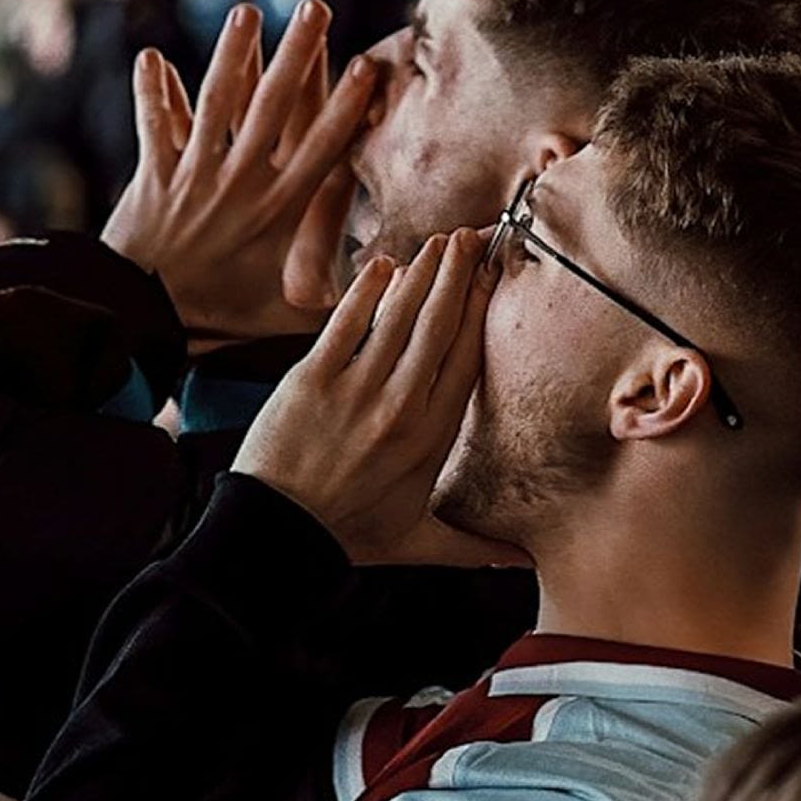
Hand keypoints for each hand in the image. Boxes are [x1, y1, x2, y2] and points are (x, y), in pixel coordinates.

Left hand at [103, 0, 374, 345]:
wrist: (146, 324)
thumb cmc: (223, 323)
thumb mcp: (291, 317)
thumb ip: (341, 298)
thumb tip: (398, 289)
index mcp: (279, 211)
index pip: (321, 146)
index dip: (345, 104)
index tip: (367, 64)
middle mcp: (241, 183)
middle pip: (274, 106)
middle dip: (298, 53)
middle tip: (316, 7)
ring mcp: (196, 175)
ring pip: (217, 103)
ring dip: (233, 55)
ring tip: (247, 12)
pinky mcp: (154, 177)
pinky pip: (155, 126)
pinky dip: (152, 93)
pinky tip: (150, 57)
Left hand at [235, 230, 524, 565]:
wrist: (275, 536)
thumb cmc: (347, 537)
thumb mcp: (418, 542)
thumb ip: (476, 548)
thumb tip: (524, 562)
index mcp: (431, 438)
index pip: (467, 359)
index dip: (482, 311)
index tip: (493, 279)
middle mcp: (400, 407)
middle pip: (441, 325)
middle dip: (460, 275)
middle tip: (473, 238)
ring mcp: (356, 390)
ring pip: (400, 315)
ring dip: (423, 272)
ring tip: (440, 243)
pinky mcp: (312, 379)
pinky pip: (348, 322)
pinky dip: (368, 290)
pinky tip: (384, 265)